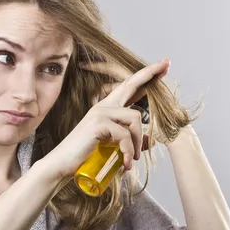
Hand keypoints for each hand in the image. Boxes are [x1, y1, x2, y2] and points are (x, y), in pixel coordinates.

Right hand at [42, 58, 170, 180]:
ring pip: (135, 118)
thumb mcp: (111, 146)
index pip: (128, 88)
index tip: (162, 66)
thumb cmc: (85, 157)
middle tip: (167, 65)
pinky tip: (126, 162)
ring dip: (138, 142)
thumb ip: (129, 140)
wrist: (62, 164)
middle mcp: (103, 106)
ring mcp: (100, 113)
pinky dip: (129, 151)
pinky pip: (125, 134)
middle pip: (130, 84)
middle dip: (150, 74)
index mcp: (106, 109)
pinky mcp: (98, 124)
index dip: (145, 76)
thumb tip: (151, 141)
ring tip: (133, 158)